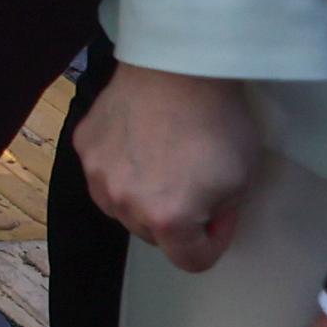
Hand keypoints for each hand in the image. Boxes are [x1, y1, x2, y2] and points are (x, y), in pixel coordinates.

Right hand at [79, 62, 266, 272]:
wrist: (178, 65)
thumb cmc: (218, 121)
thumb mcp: (244, 179)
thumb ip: (220, 212)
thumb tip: (203, 214)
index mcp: (167, 220)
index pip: (190, 261)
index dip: (213, 242)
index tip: (221, 213)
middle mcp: (123, 205)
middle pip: (151, 235)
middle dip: (174, 219)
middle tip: (194, 182)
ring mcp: (96, 175)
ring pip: (121, 206)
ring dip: (142, 196)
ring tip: (163, 159)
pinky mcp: (83, 145)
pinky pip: (102, 172)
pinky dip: (121, 166)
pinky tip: (140, 137)